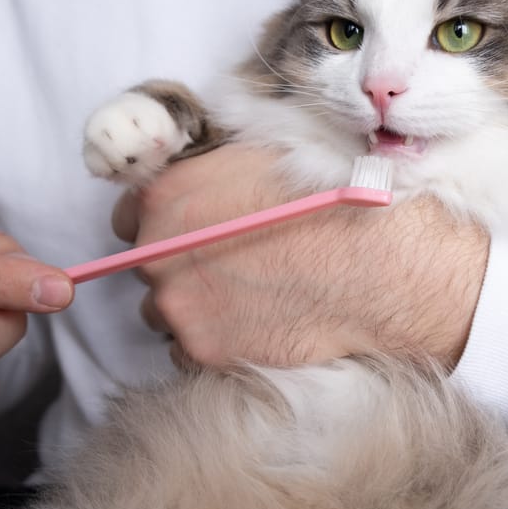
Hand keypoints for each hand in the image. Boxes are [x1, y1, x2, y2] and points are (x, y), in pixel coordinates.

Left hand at [115, 145, 488, 369]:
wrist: (379, 263)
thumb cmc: (333, 201)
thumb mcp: (266, 156)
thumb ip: (211, 173)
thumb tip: (198, 182)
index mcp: (168, 196)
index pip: (128, 216)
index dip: (164, 223)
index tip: (190, 231)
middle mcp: (159, 252)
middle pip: (149, 267)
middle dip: (182, 265)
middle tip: (235, 263)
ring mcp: (179, 307)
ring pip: (167, 312)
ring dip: (196, 306)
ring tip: (250, 297)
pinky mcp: (206, 352)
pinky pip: (190, 350)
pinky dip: (217, 341)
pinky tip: (258, 323)